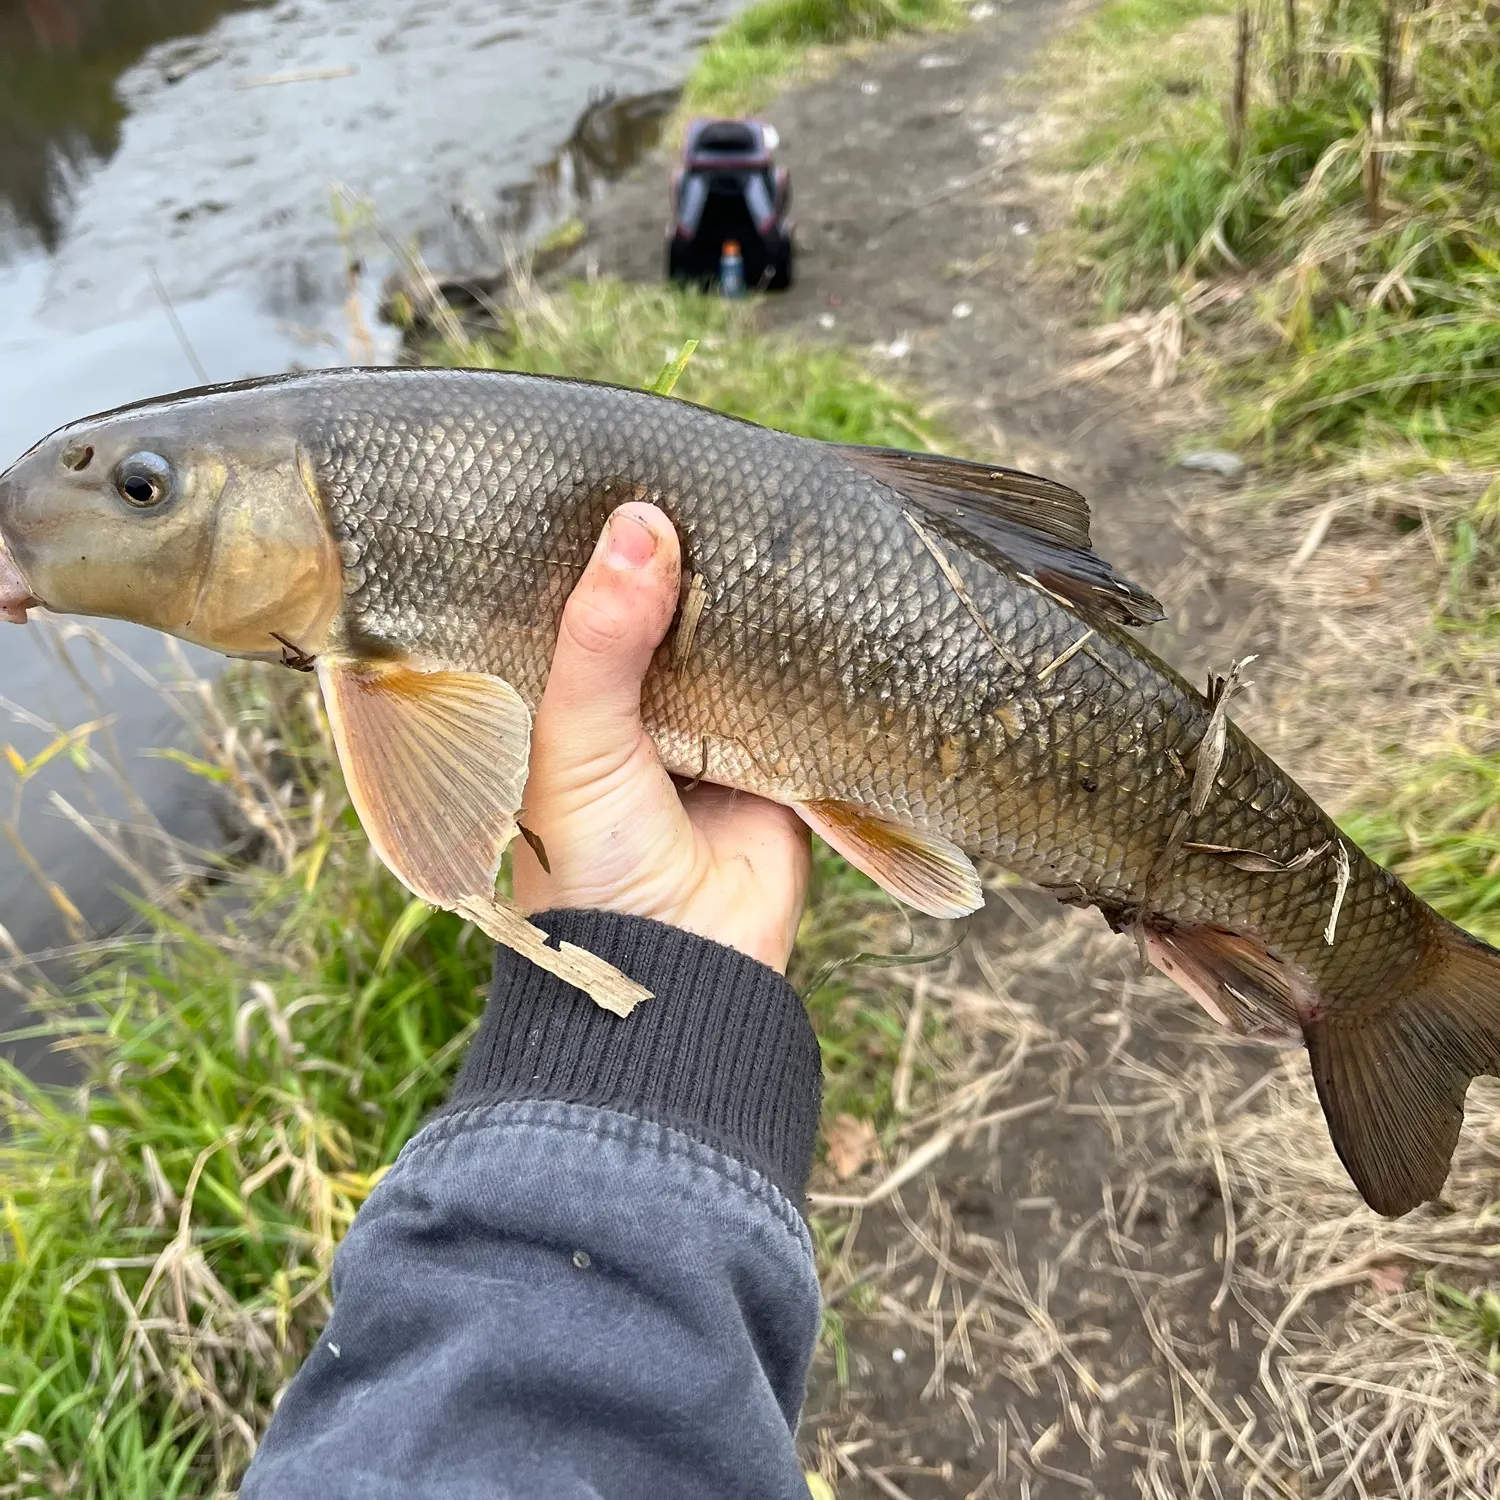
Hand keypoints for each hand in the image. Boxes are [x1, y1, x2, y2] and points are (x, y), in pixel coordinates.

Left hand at [512, 502, 810, 972]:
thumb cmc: (593, 864)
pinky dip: (806, 654)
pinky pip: (796, 692)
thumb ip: (602, 636)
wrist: (682, 969)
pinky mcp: (778, 758)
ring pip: (733, 646)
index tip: (615, 463)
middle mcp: (638, 712)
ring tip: (768, 507)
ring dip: (748, 601)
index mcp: (567, 706)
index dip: (596, 546)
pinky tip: (820, 586)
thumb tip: (641, 522)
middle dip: (684, 562)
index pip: (580, 604)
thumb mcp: (576, 738)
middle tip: (708, 469)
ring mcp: (710, 734)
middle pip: (665, 616)